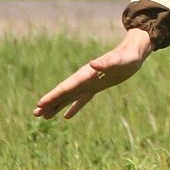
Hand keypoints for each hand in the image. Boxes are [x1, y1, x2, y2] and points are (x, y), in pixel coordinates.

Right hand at [33, 29, 153, 119]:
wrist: (134, 52)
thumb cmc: (127, 57)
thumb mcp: (119, 61)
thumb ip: (106, 63)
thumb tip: (93, 64)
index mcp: (86, 74)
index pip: (66, 87)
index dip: (52, 96)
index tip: (40, 104)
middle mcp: (85, 79)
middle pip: (63, 93)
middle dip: (49, 103)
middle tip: (35, 114)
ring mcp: (90, 83)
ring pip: (69, 97)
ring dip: (57, 106)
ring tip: (44, 116)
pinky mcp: (97, 86)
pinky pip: (82, 99)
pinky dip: (73, 107)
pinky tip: (66, 116)